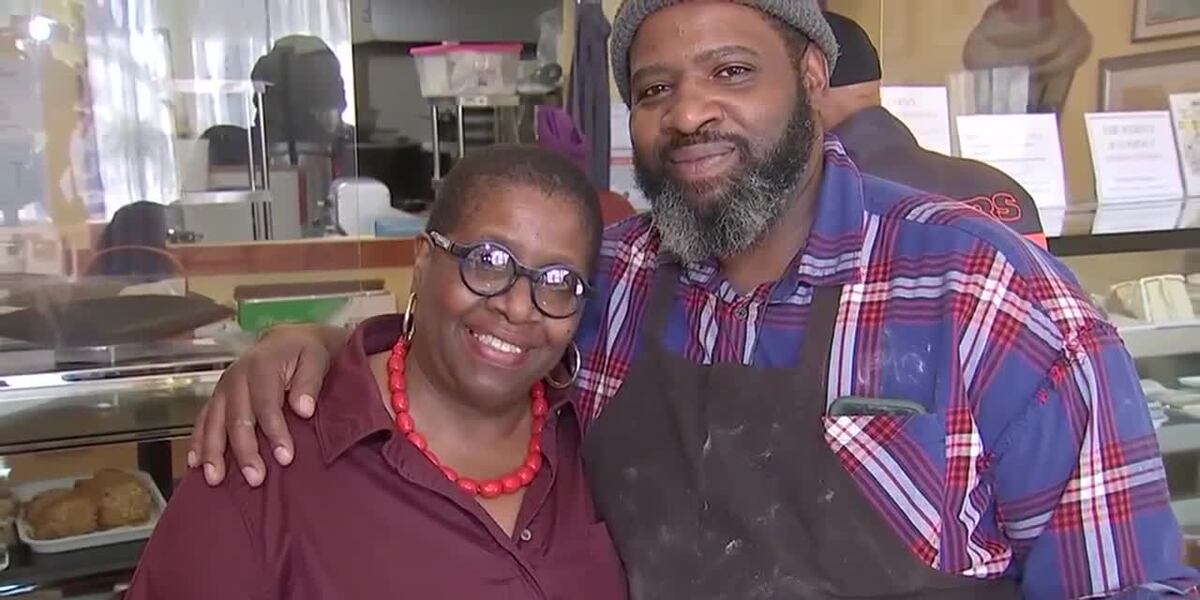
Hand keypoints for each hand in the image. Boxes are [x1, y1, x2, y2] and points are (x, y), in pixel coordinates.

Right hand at [188, 324, 345, 486]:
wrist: (287, 340)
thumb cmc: (305, 353)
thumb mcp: (316, 358)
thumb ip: (310, 382)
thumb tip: (304, 409)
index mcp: (262, 366)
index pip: (266, 404)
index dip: (275, 432)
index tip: (285, 458)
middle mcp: (236, 377)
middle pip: (237, 418)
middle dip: (245, 450)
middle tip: (255, 478)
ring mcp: (222, 388)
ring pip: (213, 422)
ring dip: (213, 452)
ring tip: (216, 479)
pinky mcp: (217, 397)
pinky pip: (202, 420)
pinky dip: (197, 442)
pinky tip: (194, 464)